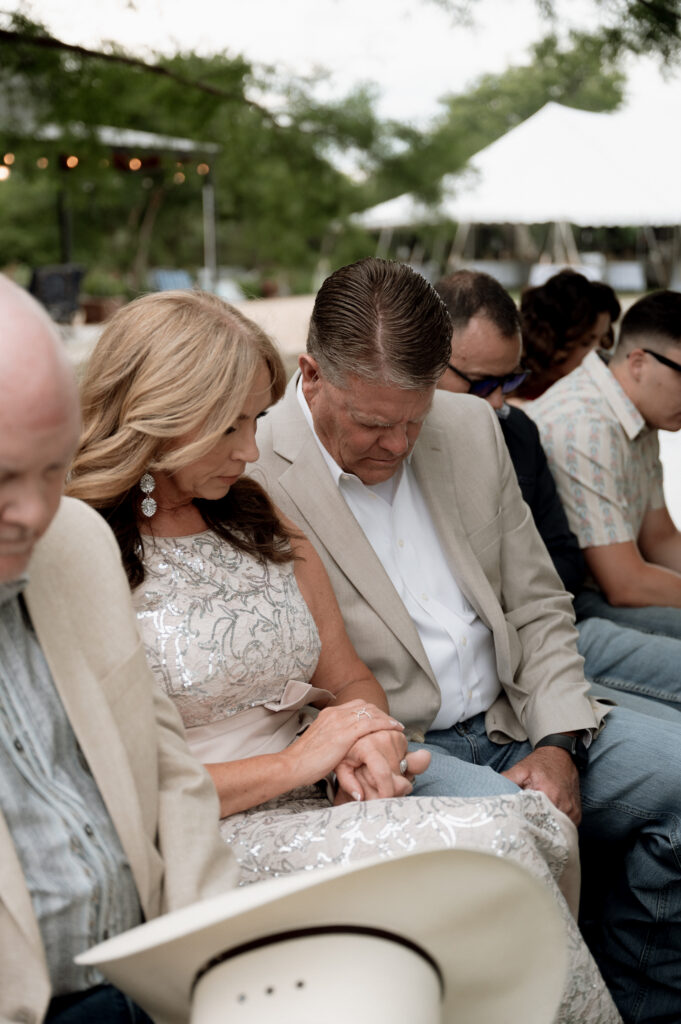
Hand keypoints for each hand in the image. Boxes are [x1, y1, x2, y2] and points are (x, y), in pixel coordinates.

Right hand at [284, 700, 403, 792]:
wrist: (292, 765)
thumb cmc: (304, 761)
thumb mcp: (320, 744)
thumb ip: (332, 740)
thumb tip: (340, 746)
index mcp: (328, 714)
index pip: (356, 706)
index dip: (371, 712)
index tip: (381, 719)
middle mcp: (334, 713)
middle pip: (365, 706)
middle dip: (381, 713)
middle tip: (392, 723)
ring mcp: (339, 722)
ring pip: (370, 713)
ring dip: (386, 718)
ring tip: (397, 725)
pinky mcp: (345, 734)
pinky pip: (371, 724)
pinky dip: (385, 724)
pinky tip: (395, 728)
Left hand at [335, 735, 430, 802]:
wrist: (349, 731)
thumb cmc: (345, 751)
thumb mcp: (341, 768)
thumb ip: (348, 783)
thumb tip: (360, 797)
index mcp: (367, 746)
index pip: (383, 774)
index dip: (386, 791)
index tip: (384, 800)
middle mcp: (383, 737)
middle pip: (394, 773)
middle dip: (388, 783)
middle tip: (374, 780)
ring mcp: (393, 733)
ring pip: (402, 766)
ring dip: (394, 773)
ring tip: (377, 768)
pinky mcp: (399, 733)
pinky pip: (406, 757)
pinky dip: (398, 763)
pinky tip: (385, 760)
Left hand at [502, 747, 581, 824]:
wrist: (561, 755)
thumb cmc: (540, 763)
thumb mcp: (521, 769)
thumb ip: (507, 780)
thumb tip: (492, 792)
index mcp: (548, 794)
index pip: (533, 819)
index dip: (522, 823)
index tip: (514, 824)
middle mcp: (564, 806)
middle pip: (545, 827)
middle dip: (533, 828)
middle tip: (521, 829)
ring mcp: (572, 813)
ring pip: (555, 829)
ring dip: (545, 829)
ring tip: (534, 827)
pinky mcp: (576, 815)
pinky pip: (564, 828)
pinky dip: (555, 827)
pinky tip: (546, 824)